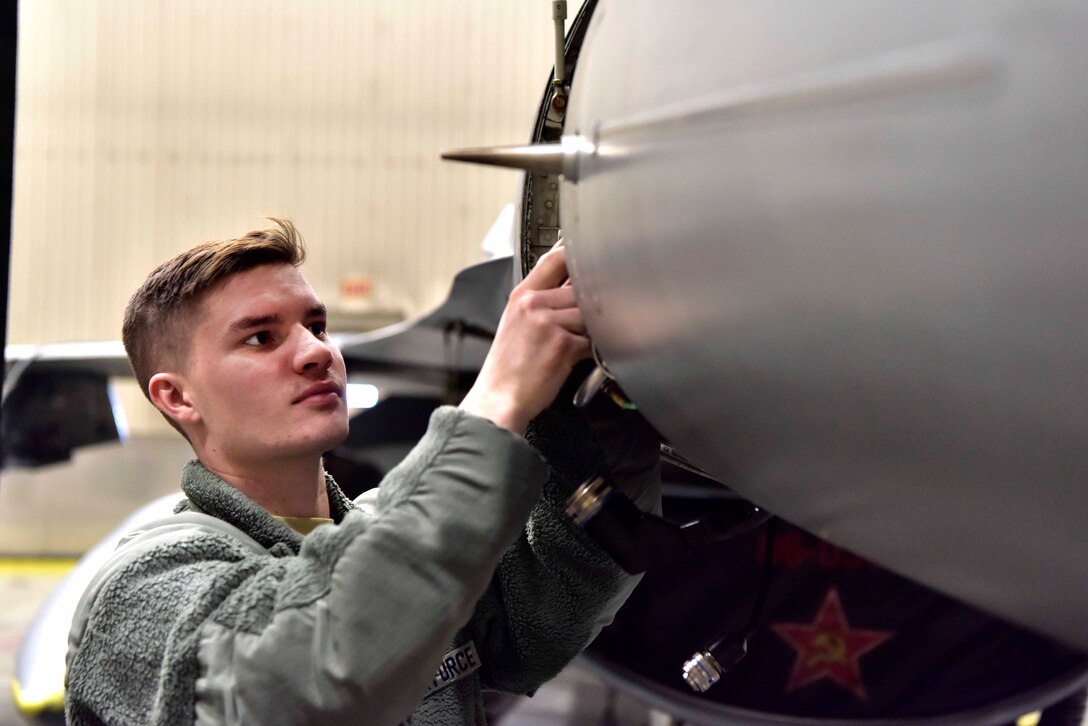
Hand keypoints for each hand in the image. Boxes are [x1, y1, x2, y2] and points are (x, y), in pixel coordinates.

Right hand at [459, 245, 590, 434]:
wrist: (498, 399)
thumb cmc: (508, 367)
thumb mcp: (515, 323)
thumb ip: (540, 302)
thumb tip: (570, 288)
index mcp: (521, 296)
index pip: (553, 260)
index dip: (575, 255)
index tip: (589, 258)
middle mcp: (534, 305)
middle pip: (580, 288)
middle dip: (589, 305)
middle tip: (585, 322)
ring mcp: (548, 324)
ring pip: (590, 314)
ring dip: (592, 329)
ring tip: (580, 343)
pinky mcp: (563, 345)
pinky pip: (592, 340)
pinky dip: (593, 350)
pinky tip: (581, 358)